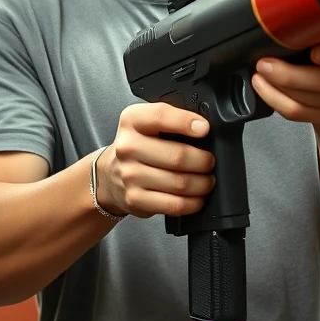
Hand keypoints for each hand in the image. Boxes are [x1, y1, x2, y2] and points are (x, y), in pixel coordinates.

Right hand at [97, 103, 214, 218]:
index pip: (160, 116)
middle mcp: (127, 147)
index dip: (186, 122)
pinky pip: (175, 204)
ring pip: (180, 183)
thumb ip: (172, 120)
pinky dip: (193, 202)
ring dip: (202, 184)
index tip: (204, 129)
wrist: (110, 174)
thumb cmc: (138, 147)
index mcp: (131, 121)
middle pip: (178, 156)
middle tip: (209, 162)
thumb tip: (203, 128)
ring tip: (206, 180)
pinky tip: (196, 197)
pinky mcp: (135, 199)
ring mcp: (129, 175)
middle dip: (203, 161)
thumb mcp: (147, 124)